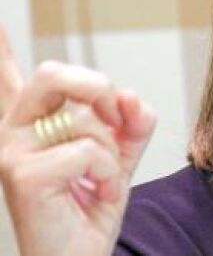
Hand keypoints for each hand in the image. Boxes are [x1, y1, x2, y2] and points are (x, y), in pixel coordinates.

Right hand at [0, 27, 156, 255]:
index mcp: (35, 123)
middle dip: (98, 88)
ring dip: (111, 153)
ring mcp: (13, 152)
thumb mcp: (121, 154)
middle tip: (113, 119)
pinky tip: (95, 196)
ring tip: (99, 182)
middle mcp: (15, 131)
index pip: (9, 77)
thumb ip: (131, 119)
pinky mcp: (23, 175)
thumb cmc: (92, 207)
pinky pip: (88, 151)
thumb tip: (128, 95)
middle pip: (56, 74)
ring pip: (84, 120)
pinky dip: (107, 175)